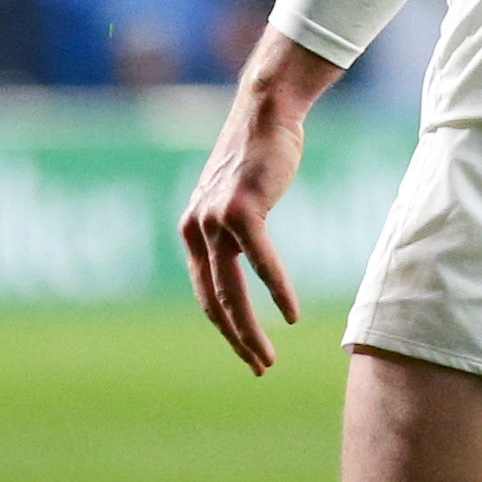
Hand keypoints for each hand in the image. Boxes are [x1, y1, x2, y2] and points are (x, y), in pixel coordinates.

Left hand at [180, 28, 339, 374]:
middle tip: (259, 369)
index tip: (248, 354)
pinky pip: (260, 262)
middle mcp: (196, 227)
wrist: (266, 112)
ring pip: (231, 290)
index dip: (226, 329)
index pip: (205, 294)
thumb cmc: (258, 158)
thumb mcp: (236, 201)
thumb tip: (241, 264)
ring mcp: (215, 218)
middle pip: (214, 301)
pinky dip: (277, 291)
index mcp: (191, 231)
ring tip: (267, 357)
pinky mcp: (241, 208)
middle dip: (236, 341)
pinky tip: (290, 315)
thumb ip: (232, 234)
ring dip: (250, 330)